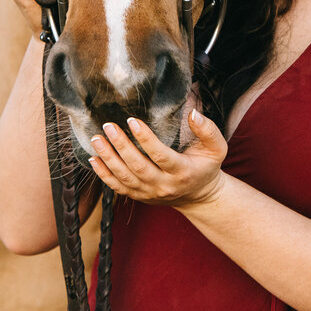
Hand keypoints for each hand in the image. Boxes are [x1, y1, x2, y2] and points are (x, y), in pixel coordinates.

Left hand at [89, 111, 227, 211]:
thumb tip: (193, 113)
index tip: (131, 120)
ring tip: (97, 139)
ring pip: (124, 178)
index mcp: (182, 171)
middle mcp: (164, 186)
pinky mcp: (139, 197)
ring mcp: (149, 194)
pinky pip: (118, 188)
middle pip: (138, 167)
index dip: (145, 139)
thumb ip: (207, 130)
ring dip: (108, 158)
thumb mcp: (216, 148)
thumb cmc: (206, 166)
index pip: (160, 155)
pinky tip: (94, 158)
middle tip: (108, 126)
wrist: (199, 196)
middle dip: (121, 146)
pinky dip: (104, 175)